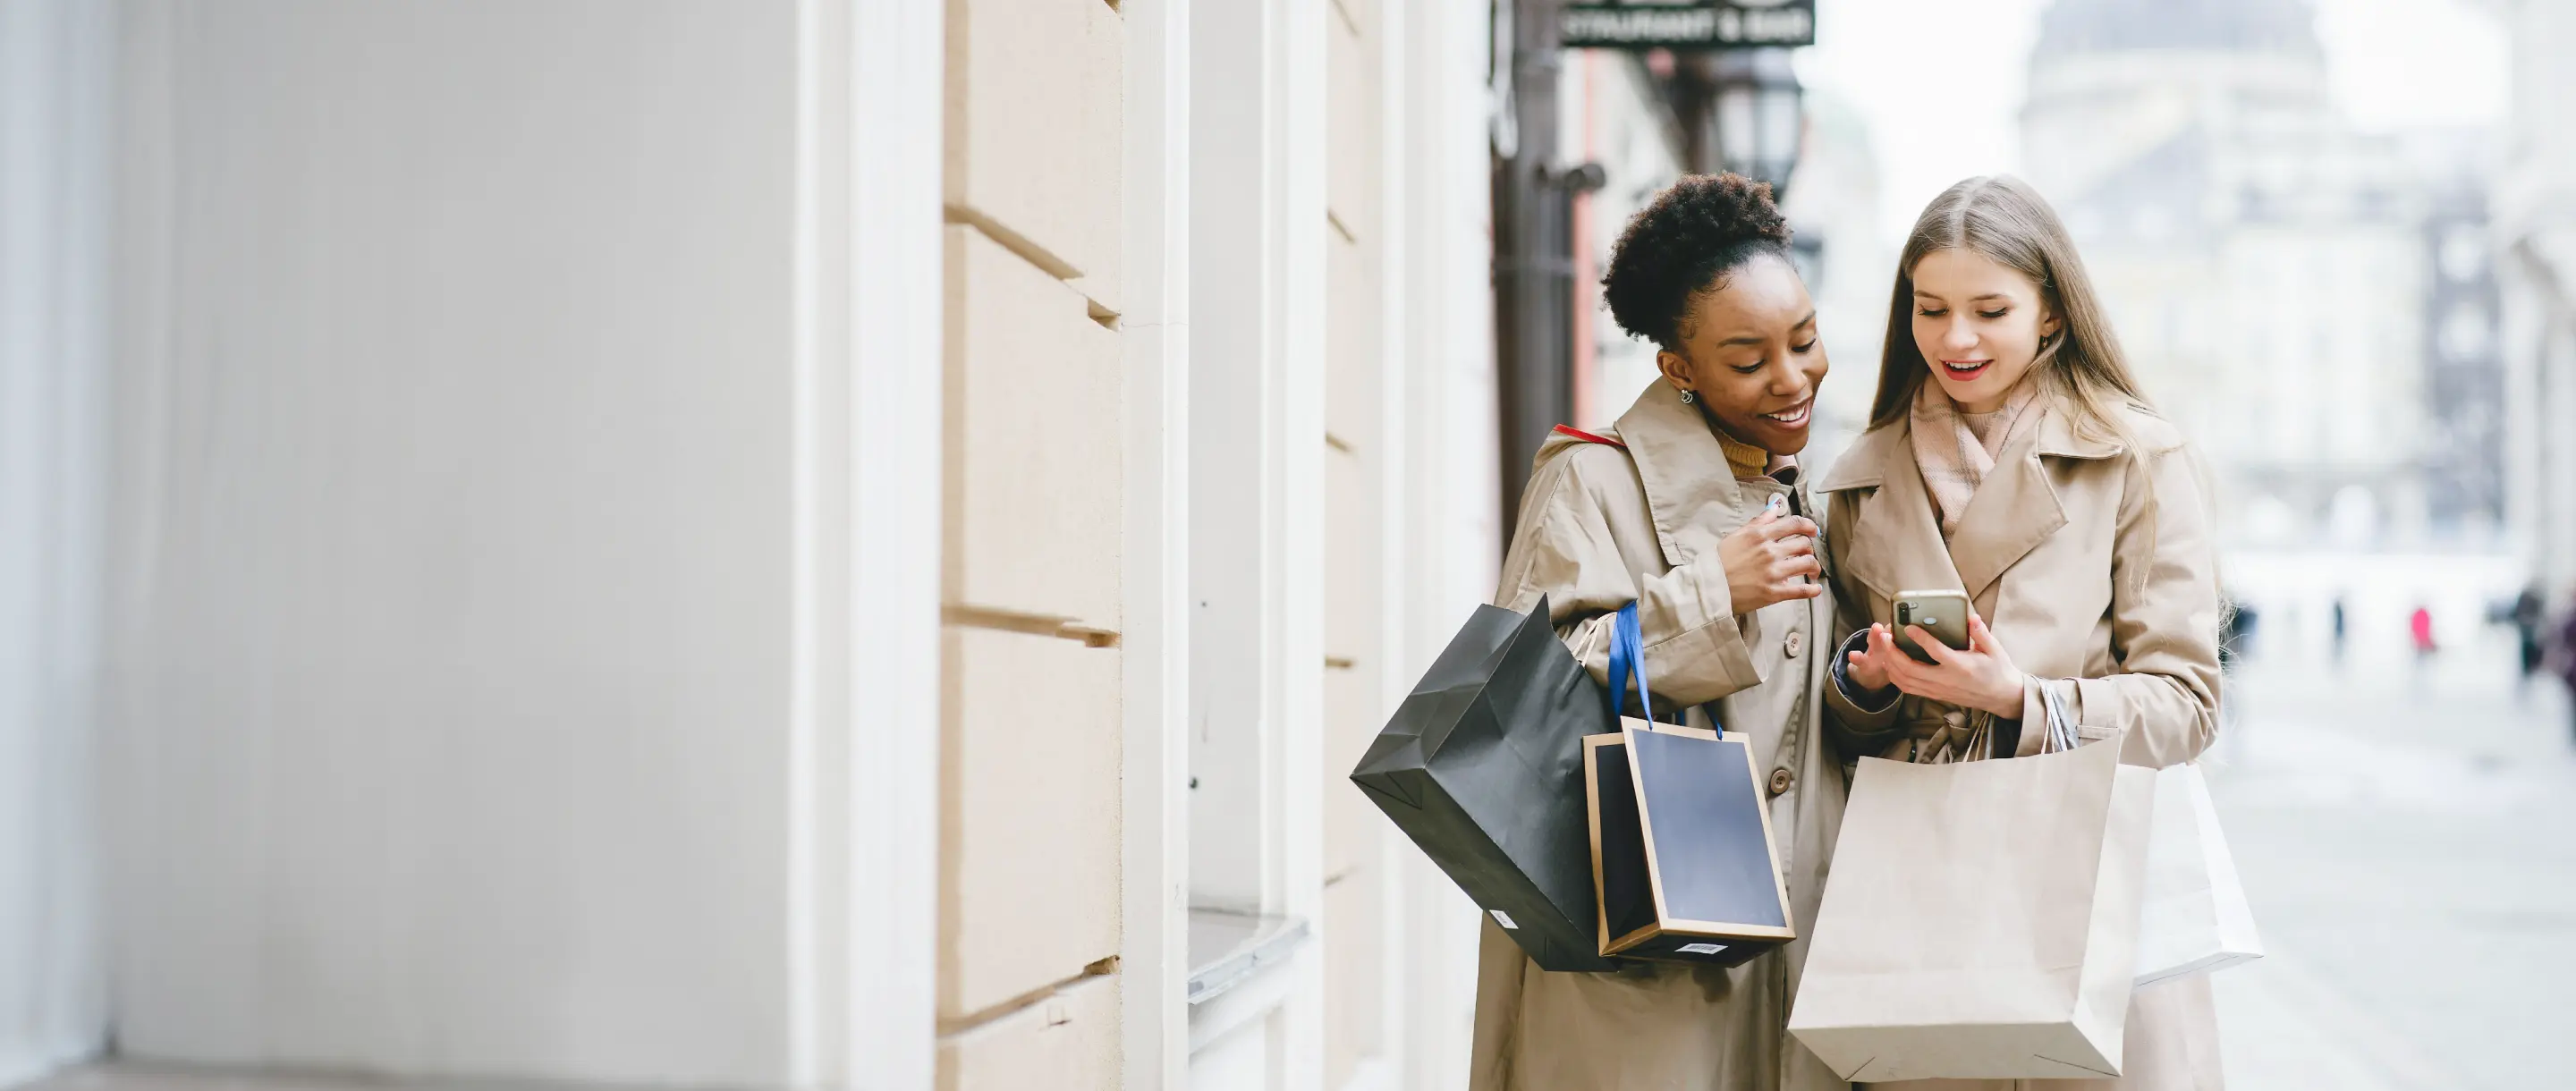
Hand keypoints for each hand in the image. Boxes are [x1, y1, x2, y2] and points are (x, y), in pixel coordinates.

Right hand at [1718, 509, 1822, 615]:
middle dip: (1809, 548)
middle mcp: (1770, 552)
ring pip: (1807, 564)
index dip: (1808, 526)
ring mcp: (1773, 572)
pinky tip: (1815, 589)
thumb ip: (1758, 522)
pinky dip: (1812, 590)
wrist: (1707, 587)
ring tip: (1812, 571)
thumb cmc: (1719, 561)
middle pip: (1804, 544)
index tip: (1813, 530)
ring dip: (1814, 567)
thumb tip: (1774, 509)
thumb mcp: (1736, 536)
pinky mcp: (1773, 592)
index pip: (1794, 524)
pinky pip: (1800, 590)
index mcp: (1761, 535)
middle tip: (1806, 554)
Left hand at [1850, 613, 2024, 719]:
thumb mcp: (1995, 649)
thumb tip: (1971, 618)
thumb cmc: (1998, 670)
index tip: (1908, 627)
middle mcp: (1946, 680)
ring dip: (1891, 664)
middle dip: (1894, 653)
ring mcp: (1939, 689)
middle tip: (1885, 636)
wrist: (2001, 697)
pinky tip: (1890, 664)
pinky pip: (1909, 688)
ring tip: (1884, 647)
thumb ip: (1981, 633)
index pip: (1936, 652)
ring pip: (1906, 681)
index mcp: (1961, 666)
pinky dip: (1896, 677)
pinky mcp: (1935, 695)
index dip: (1920, 639)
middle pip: (1911, 669)